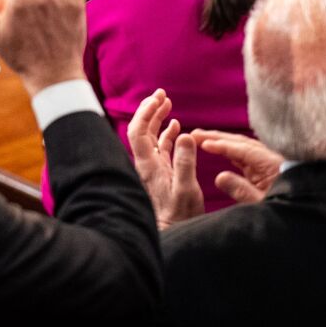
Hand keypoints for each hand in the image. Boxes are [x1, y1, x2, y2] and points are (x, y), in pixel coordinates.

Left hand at [127, 89, 202, 228]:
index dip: (146, 111)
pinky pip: (162, 148)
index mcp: (149, 165)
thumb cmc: (179, 215)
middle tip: (162, 94)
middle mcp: (147, 164)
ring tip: (168, 104)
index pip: (139, 131)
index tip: (159, 98)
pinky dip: (167, 134)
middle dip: (150, 109)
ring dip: (158, 119)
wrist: (174, 232)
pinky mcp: (161, 173)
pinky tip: (176, 127)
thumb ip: (185, 162)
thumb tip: (183, 134)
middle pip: (142, 130)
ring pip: (152, 137)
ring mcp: (153, 168)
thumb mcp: (186, 188)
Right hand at [193, 129, 284, 203]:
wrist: (300, 216)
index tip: (203, 143)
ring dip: (221, 141)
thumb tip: (219, 177)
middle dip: (218, 137)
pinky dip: (228, 150)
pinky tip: (217, 148)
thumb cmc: (284, 209)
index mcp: (272, 164)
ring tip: (200, 138)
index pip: (243, 150)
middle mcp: (269, 158)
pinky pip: (243, 155)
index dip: (222, 146)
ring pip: (241, 146)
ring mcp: (266, 162)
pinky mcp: (264, 168)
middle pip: (241, 143)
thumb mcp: (262, 204)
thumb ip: (242, 191)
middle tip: (194, 134)